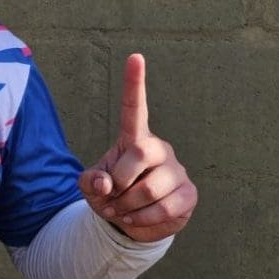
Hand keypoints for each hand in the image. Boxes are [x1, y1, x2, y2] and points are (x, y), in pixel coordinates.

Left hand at [78, 53, 196, 242]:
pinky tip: (135, 219)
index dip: (134, 84)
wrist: (129, 222)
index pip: (135, 108)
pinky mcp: (188, 194)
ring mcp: (177, 171)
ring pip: (149, 189)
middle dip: (119, 181)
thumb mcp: (91, 187)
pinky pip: (162, 208)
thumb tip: (105, 184)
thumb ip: (90, 181)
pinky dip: (141, 219)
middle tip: (111, 196)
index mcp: (134, 139)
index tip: (135, 57)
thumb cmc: (110, 194)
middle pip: (140, 154)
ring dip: (126, 206)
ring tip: (121, 210)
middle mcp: (159, 149)